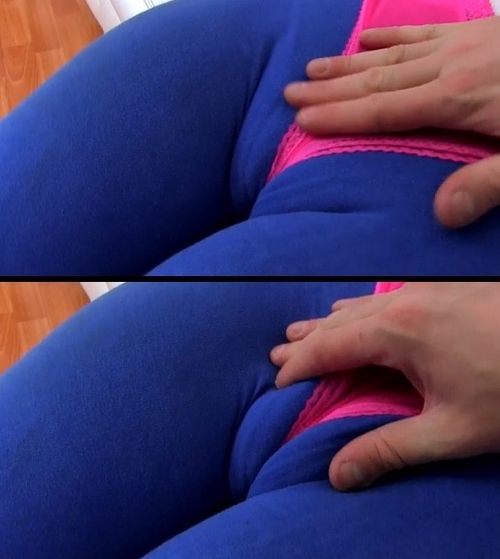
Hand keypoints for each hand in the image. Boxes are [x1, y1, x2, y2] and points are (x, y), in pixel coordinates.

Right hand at [270, 282, 499, 490]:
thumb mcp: (452, 430)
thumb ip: (390, 450)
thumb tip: (338, 474)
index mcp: (396, 332)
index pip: (327, 347)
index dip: (298, 366)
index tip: (278, 384)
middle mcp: (401, 303)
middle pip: (337, 322)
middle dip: (305, 342)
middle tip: (277, 355)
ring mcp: (422, 292)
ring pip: (358, 308)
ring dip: (328, 325)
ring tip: (303, 333)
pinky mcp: (441, 291)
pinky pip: (382, 299)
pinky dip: (358, 313)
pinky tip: (359, 315)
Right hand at [284, 17, 499, 227]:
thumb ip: (489, 183)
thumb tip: (441, 214)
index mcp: (459, 99)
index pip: (384, 110)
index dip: (340, 115)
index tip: (302, 118)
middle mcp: (452, 66)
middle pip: (377, 80)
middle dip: (330, 88)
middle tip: (290, 91)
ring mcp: (464, 44)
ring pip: (392, 54)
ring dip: (349, 63)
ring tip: (314, 66)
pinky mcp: (479, 32)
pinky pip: (423, 32)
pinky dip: (390, 36)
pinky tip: (367, 37)